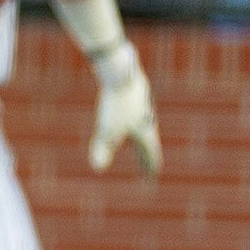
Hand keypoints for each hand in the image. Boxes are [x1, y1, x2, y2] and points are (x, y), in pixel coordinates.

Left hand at [88, 46, 161, 174]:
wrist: (122, 72)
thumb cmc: (115, 103)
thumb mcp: (106, 129)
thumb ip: (102, 149)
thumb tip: (98, 169)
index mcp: (144, 131)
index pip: (149, 154)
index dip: (148, 167)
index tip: (151, 178)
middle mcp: (147, 120)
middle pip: (148, 143)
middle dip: (146, 157)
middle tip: (148, 169)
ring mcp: (143, 106)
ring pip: (144, 127)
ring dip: (143, 139)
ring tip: (142, 145)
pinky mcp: (136, 94)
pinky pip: (138, 112)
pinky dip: (136, 121)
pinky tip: (132, 117)